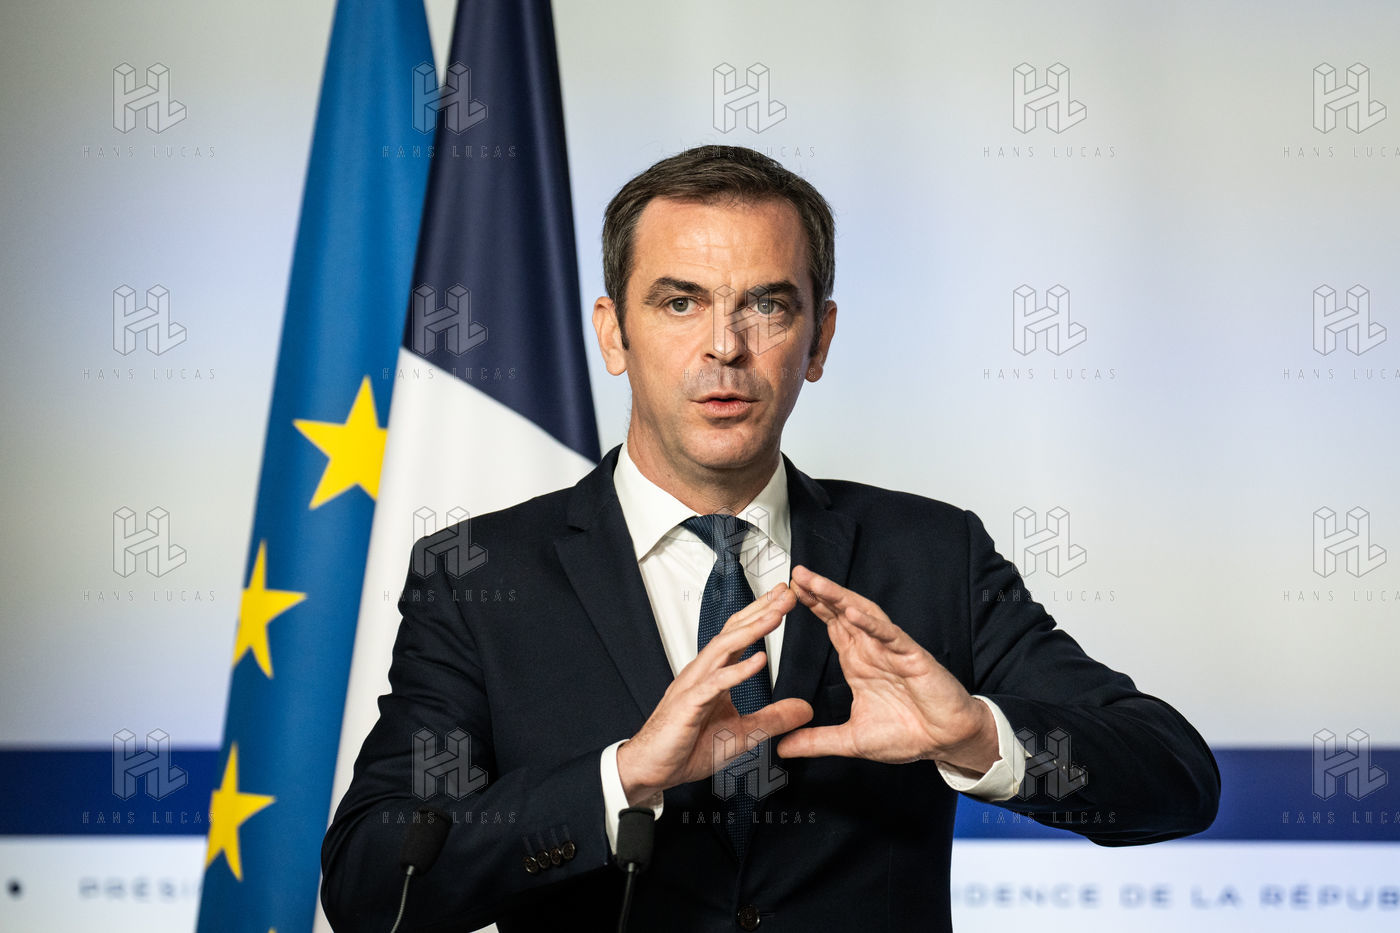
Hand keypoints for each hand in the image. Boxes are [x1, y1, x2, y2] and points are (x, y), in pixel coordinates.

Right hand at [617, 584, 813, 804]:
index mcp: (715, 675)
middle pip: (733, 631)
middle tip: (787, 592)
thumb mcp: (744, 734)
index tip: (785, 597)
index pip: (740, 635)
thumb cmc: (687, 748)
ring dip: (751, 630)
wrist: (653, 769)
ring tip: (776, 615)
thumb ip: (773, 718)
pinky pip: (715, 684)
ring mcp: (694, 685)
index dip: (762, 614)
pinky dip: (738, 671)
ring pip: (723, 649)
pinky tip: (759, 661)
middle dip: (761, 610)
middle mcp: (703, 672)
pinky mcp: (688, 705)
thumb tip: (805, 709)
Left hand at [776, 566, 998, 774]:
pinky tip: (854, 613)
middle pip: (842, 613)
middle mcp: (873, 651)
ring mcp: (892, 651)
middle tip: (796, 574)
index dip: (812, 607)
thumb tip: (783, 747)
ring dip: (839, 598)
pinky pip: (890, 636)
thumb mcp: (851, 740)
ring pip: (863, 616)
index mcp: (859, 663)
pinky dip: (873, 624)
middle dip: (820, 592)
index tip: (789, 592)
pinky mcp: (912, 658)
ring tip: (817, 583)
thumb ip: (816, 741)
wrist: (946, 742)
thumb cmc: (908, 734)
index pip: (832, 626)